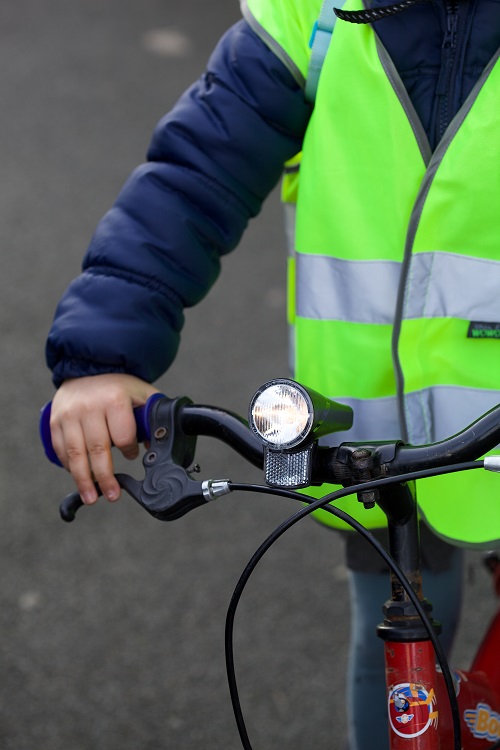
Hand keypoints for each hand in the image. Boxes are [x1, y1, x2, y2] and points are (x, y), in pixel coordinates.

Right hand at [49, 373, 158, 504]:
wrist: (87, 367)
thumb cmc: (118, 386)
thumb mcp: (141, 394)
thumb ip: (151, 418)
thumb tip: (155, 446)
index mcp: (114, 400)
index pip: (123, 436)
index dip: (130, 450)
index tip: (132, 455)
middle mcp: (89, 407)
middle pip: (98, 450)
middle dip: (105, 477)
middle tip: (113, 495)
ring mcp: (69, 415)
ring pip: (75, 454)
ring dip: (83, 480)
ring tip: (91, 497)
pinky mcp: (55, 421)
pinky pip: (60, 450)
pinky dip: (69, 466)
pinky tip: (78, 478)